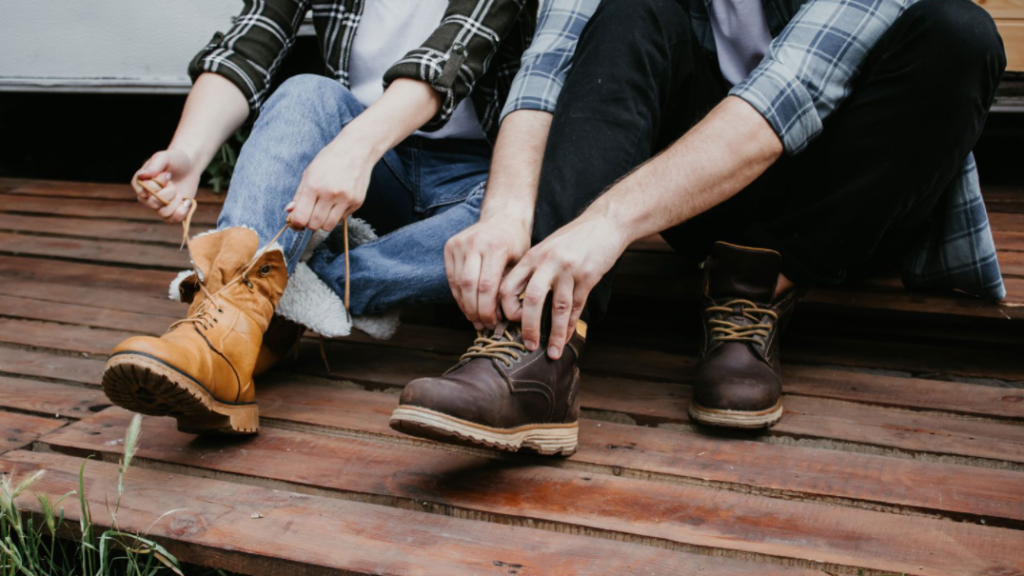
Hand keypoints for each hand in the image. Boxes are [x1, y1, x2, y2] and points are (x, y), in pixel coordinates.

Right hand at [131, 149, 200, 223]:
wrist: (190, 166)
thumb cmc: (175, 160)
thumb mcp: (165, 157)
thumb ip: (154, 165)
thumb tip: (142, 176)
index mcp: (140, 183)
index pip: (144, 192)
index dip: (159, 184)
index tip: (166, 174)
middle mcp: (146, 196)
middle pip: (154, 204)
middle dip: (169, 192)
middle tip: (173, 183)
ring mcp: (158, 206)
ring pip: (163, 213)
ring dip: (176, 201)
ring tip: (179, 191)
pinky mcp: (170, 212)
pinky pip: (171, 220)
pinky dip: (181, 212)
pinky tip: (186, 201)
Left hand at [287, 135, 376, 231]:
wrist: (356, 149)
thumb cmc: (330, 159)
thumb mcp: (309, 173)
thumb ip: (299, 195)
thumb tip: (290, 211)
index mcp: (313, 186)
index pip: (300, 218)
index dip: (296, 223)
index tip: (297, 221)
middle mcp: (330, 194)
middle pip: (314, 225)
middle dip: (309, 224)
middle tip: (310, 215)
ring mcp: (345, 199)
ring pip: (328, 226)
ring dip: (323, 223)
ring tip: (322, 211)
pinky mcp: (357, 202)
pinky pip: (342, 219)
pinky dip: (336, 215)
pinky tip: (336, 203)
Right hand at [445, 216, 530, 329]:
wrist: (503, 217)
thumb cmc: (516, 243)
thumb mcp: (521, 263)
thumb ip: (511, 286)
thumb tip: (504, 316)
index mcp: (495, 246)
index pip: (487, 286)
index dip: (488, 309)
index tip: (493, 323)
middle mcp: (475, 242)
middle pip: (470, 286)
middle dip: (475, 310)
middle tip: (483, 325)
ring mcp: (460, 243)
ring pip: (458, 283)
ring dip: (465, 305)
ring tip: (475, 319)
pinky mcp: (450, 246)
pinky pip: (451, 277)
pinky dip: (459, 294)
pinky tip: (467, 306)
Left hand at [499, 215, 627, 359]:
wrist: (604, 223)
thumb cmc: (572, 239)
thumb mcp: (546, 248)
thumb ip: (533, 270)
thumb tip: (521, 302)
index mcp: (531, 257)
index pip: (508, 286)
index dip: (506, 309)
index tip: (510, 324)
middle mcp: (547, 263)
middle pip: (532, 300)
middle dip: (529, 327)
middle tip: (529, 346)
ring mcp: (568, 270)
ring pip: (558, 308)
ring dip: (555, 333)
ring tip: (552, 352)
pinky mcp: (588, 276)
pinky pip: (577, 306)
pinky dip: (571, 325)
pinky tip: (568, 337)